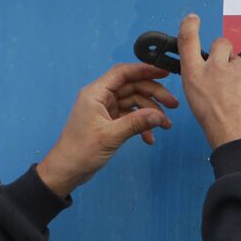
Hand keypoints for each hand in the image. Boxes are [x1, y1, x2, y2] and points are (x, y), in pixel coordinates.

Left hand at [37, 63, 177, 197]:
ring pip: (134, 103)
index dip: (145, 70)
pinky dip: (141, 125)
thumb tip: (159, 116)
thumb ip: (136, 123)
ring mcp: (105, 109)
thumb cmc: (80, 151)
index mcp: (96, 93)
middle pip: (133, 87)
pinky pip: (130, 117)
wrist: (67, 170)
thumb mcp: (111, 136)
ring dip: (151, 113)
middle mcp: (101, 97)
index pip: (123, 73)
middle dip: (154, 95)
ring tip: (166, 125)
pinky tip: (149, 138)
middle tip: (173, 105)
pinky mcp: (109, 122)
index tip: (164, 72)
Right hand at [177, 14, 240, 148]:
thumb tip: (217, 77)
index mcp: (195, 76)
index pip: (188, 41)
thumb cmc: (219, 127)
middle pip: (221, 43)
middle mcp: (215, 68)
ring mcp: (238, 70)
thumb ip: (206, 82)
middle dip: (225, 50)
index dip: (190, 26)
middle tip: (228, 70)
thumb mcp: (199, 102)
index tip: (193, 19)